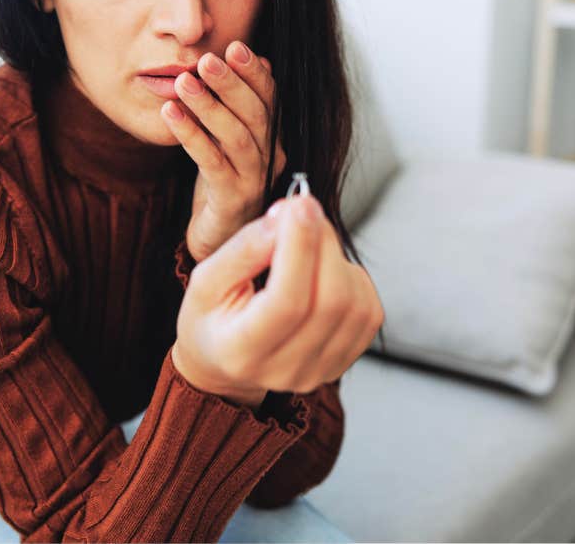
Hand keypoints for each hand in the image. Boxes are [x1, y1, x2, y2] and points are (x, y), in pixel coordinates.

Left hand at [160, 41, 286, 264]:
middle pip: (256, 114)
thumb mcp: (227, 140)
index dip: (255, 72)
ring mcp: (254, 180)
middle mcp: (270, 157)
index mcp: (272, 138)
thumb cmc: (222, 184)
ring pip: (237, 137)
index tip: (235, 46)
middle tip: (207, 59)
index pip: (270, 98)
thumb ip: (234, 106)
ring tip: (183, 83)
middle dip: (232, 83)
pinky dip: (192, 136)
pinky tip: (171, 115)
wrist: (219, 241)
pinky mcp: (232, 199)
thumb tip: (246, 60)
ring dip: (210, 106)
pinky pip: (212, 163)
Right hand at [172, 195, 383, 404]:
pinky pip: (368, 311)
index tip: (300, 204)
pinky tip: (323, 272)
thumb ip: (244, 248)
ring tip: (307, 245)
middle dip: (322, 242)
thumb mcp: (206, 279)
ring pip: (355, 304)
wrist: (225, 360)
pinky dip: (352, 278)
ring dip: (337, 258)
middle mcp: (287, 369)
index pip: (287, 302)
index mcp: (242, 351)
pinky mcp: (345, 360)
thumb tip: (286, 218)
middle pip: (330, 300)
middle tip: (301, 212)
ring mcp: (320, 370)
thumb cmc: (213, 317)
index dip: (300, 247)